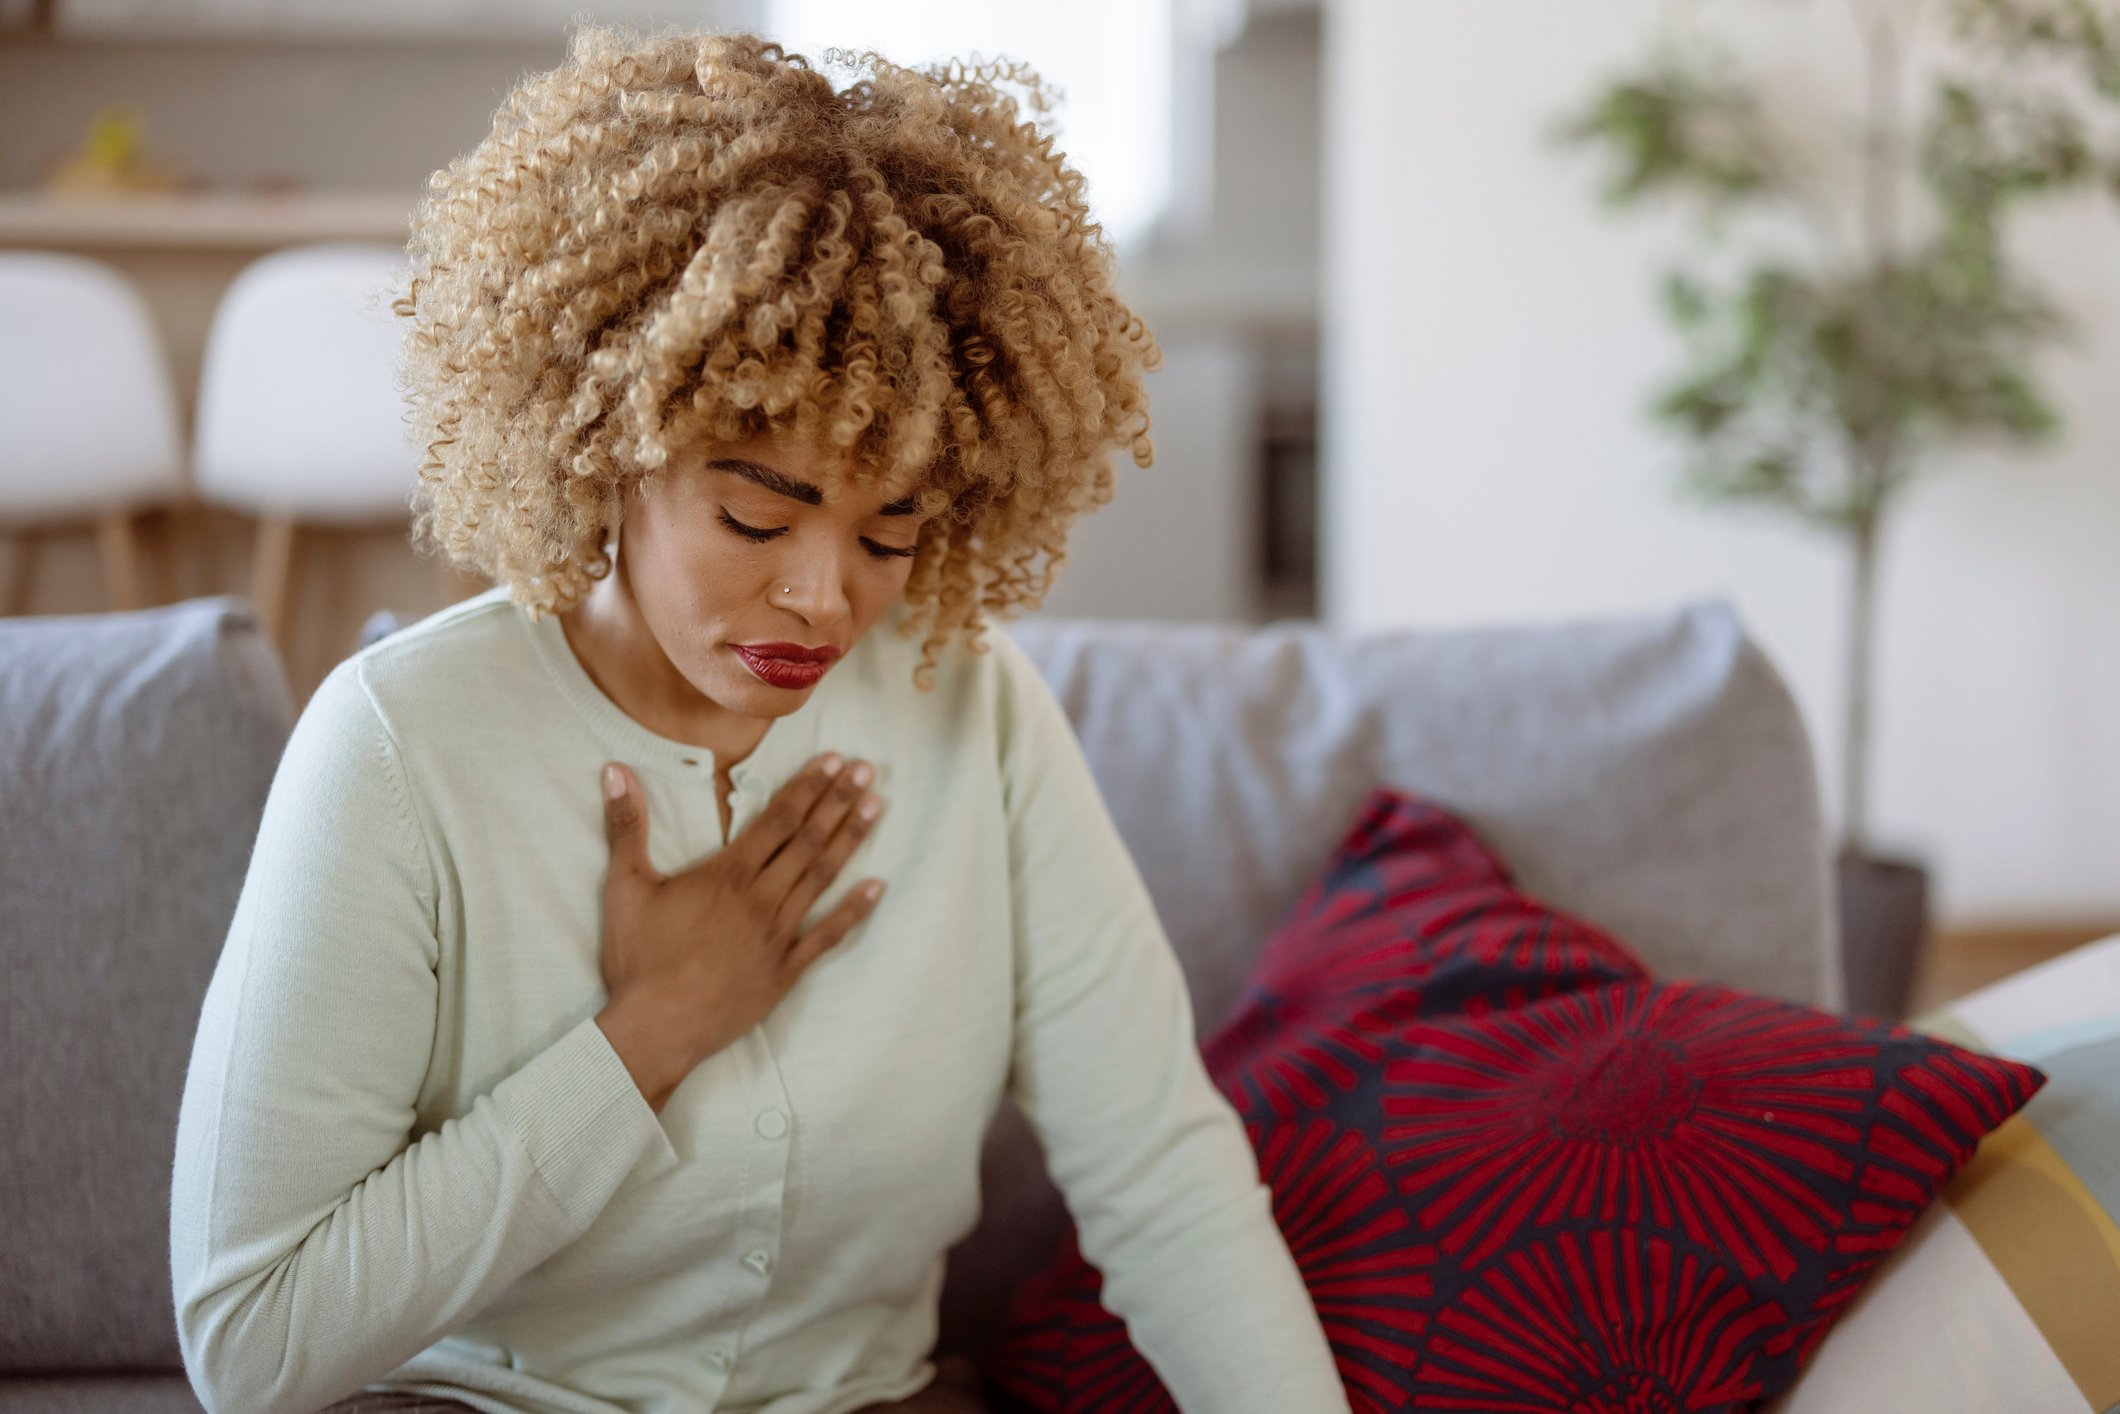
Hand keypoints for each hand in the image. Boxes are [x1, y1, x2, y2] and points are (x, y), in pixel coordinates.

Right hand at [593, 752, 887, 1109]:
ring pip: (822, 877)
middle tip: (867, 771)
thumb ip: (625, 826)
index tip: (835, 761)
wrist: (655, 1028)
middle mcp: (760, 898)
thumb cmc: (639, 959)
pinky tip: (877, 887)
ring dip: (850, 840)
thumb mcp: (625, 887)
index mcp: (726, 875)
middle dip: (837, 802)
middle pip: (807, 840)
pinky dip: (854, 911)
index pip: (778, 819)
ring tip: (876, 807)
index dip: (809, 786)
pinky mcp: (785, 971)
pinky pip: (827, 936)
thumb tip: (614, 770)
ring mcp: (777, 935)